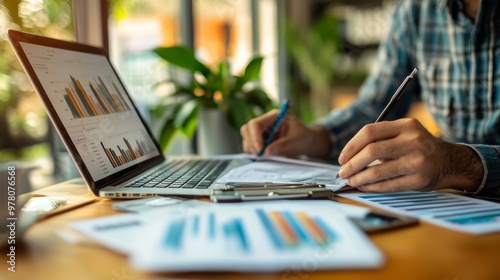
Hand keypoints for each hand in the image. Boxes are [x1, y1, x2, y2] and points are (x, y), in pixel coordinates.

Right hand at [240, 110, 329, 157]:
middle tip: (260, 155)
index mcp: (273, 116)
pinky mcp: (260, 140)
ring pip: (247, 138)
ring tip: (264, 156)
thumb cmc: (304, 138)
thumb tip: (267, 152)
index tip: (260, 150)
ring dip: (252, 148)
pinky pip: (250, 145)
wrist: (307, 142)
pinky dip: (254, 152)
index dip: (254, 137)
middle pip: (247, 129)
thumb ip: (283, 145)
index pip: (255, 124)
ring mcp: (261, 131)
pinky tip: (264, 155)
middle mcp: (265, 122)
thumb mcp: (296, 141)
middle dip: (251, 143)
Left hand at [337, 118, 482, 192]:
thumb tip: (347, 157)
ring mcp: (418, 161)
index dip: (351, 146)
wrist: (449, 162)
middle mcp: (413, 140)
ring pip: (378, 170)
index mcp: (406, 125)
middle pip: (372, 151)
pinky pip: (388, 185)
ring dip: (359, 178)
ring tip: (350, 181)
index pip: (370, 132)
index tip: (342, 158)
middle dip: (352, 164)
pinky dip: (372, 187)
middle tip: (342, 172)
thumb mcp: (404, 134)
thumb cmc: (417, 148)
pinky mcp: (420, 179)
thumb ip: (380, 140)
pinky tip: (364, 187)